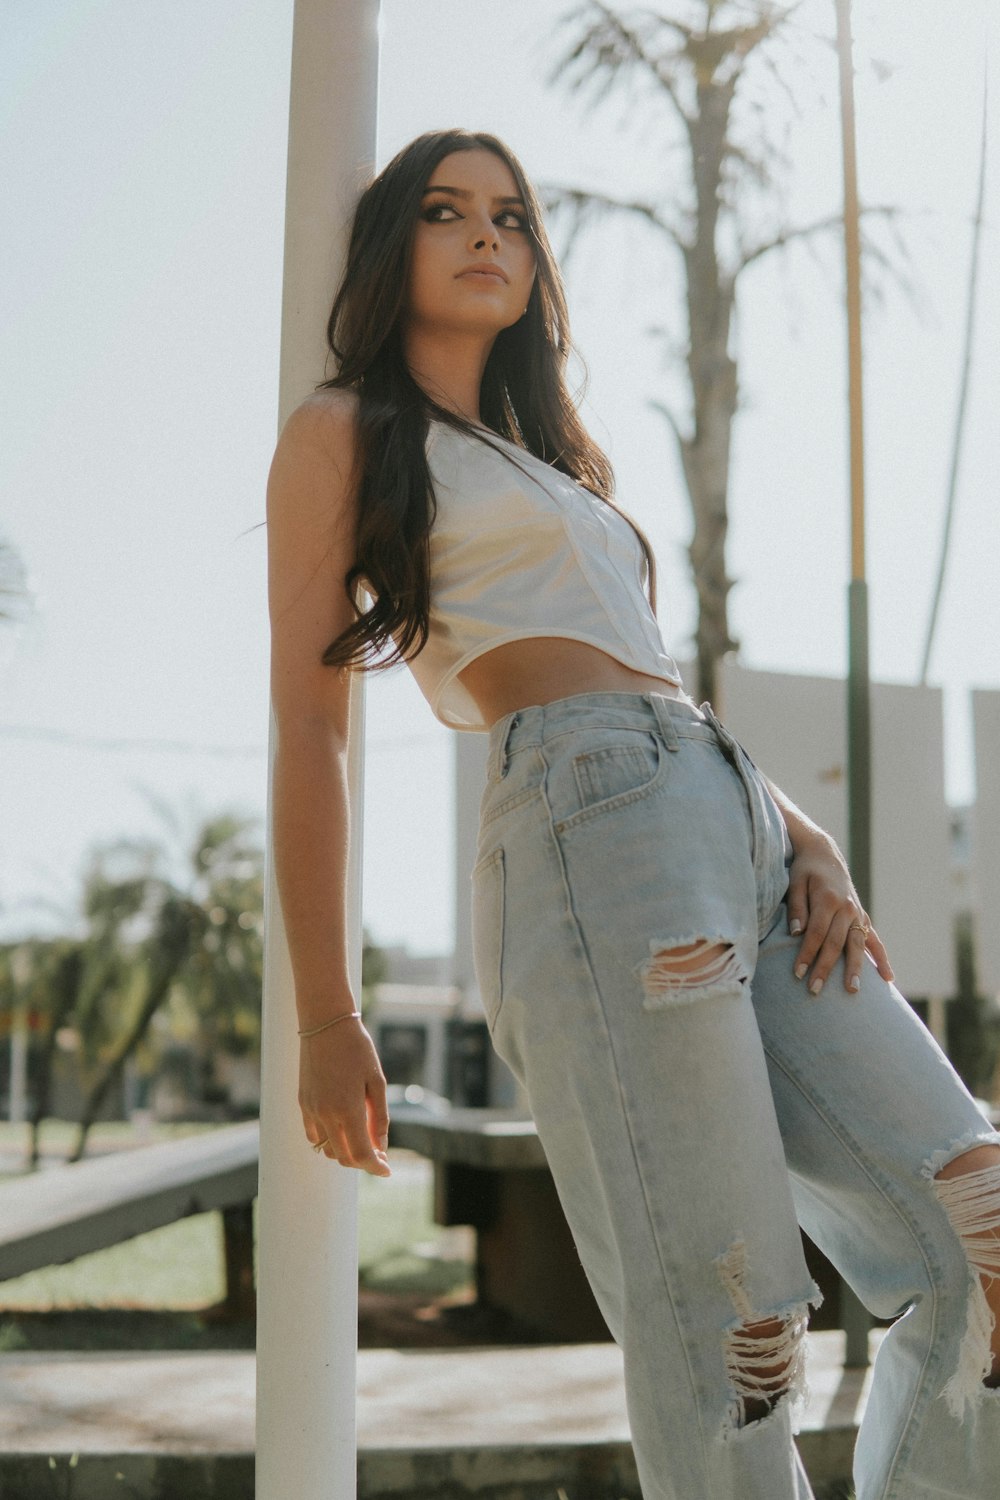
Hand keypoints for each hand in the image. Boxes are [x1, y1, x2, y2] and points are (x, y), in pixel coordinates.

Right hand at [299, 1018, 391, 1176]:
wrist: (325, 1025)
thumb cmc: (357, 1049)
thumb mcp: (376, 1081)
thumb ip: (379, 1116)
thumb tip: (381, 1146)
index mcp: (348, 1110)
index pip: (362, 1154)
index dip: (376, 1167)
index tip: (387, 1170)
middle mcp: (326, 1115)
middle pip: (344, 1157)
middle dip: (363, 1161)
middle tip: (379, 1154)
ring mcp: (311, 1110)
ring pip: (327, 1150)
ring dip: (345, 1152)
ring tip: (361, 1140)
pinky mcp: (302, 1103)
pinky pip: (313, 1135)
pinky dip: (327, 1141)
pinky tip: (341, 1130)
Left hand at [785, 832, 893, 995]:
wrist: (824, 853)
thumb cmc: (805, 870)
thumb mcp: (795, 883)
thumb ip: (797, 908)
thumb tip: (796, 932)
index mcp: (828, 898)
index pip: (816, 933)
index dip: (807, 954)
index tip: (798, 973)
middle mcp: (846, 908)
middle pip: (836, 943)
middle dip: (825, 968)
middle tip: (815, 990)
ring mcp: (857, 913)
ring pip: (857, 945)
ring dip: (855, 969)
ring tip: (853, 991)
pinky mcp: (863, 917)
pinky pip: (875, 941)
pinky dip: (881, 959)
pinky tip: (887, 979)